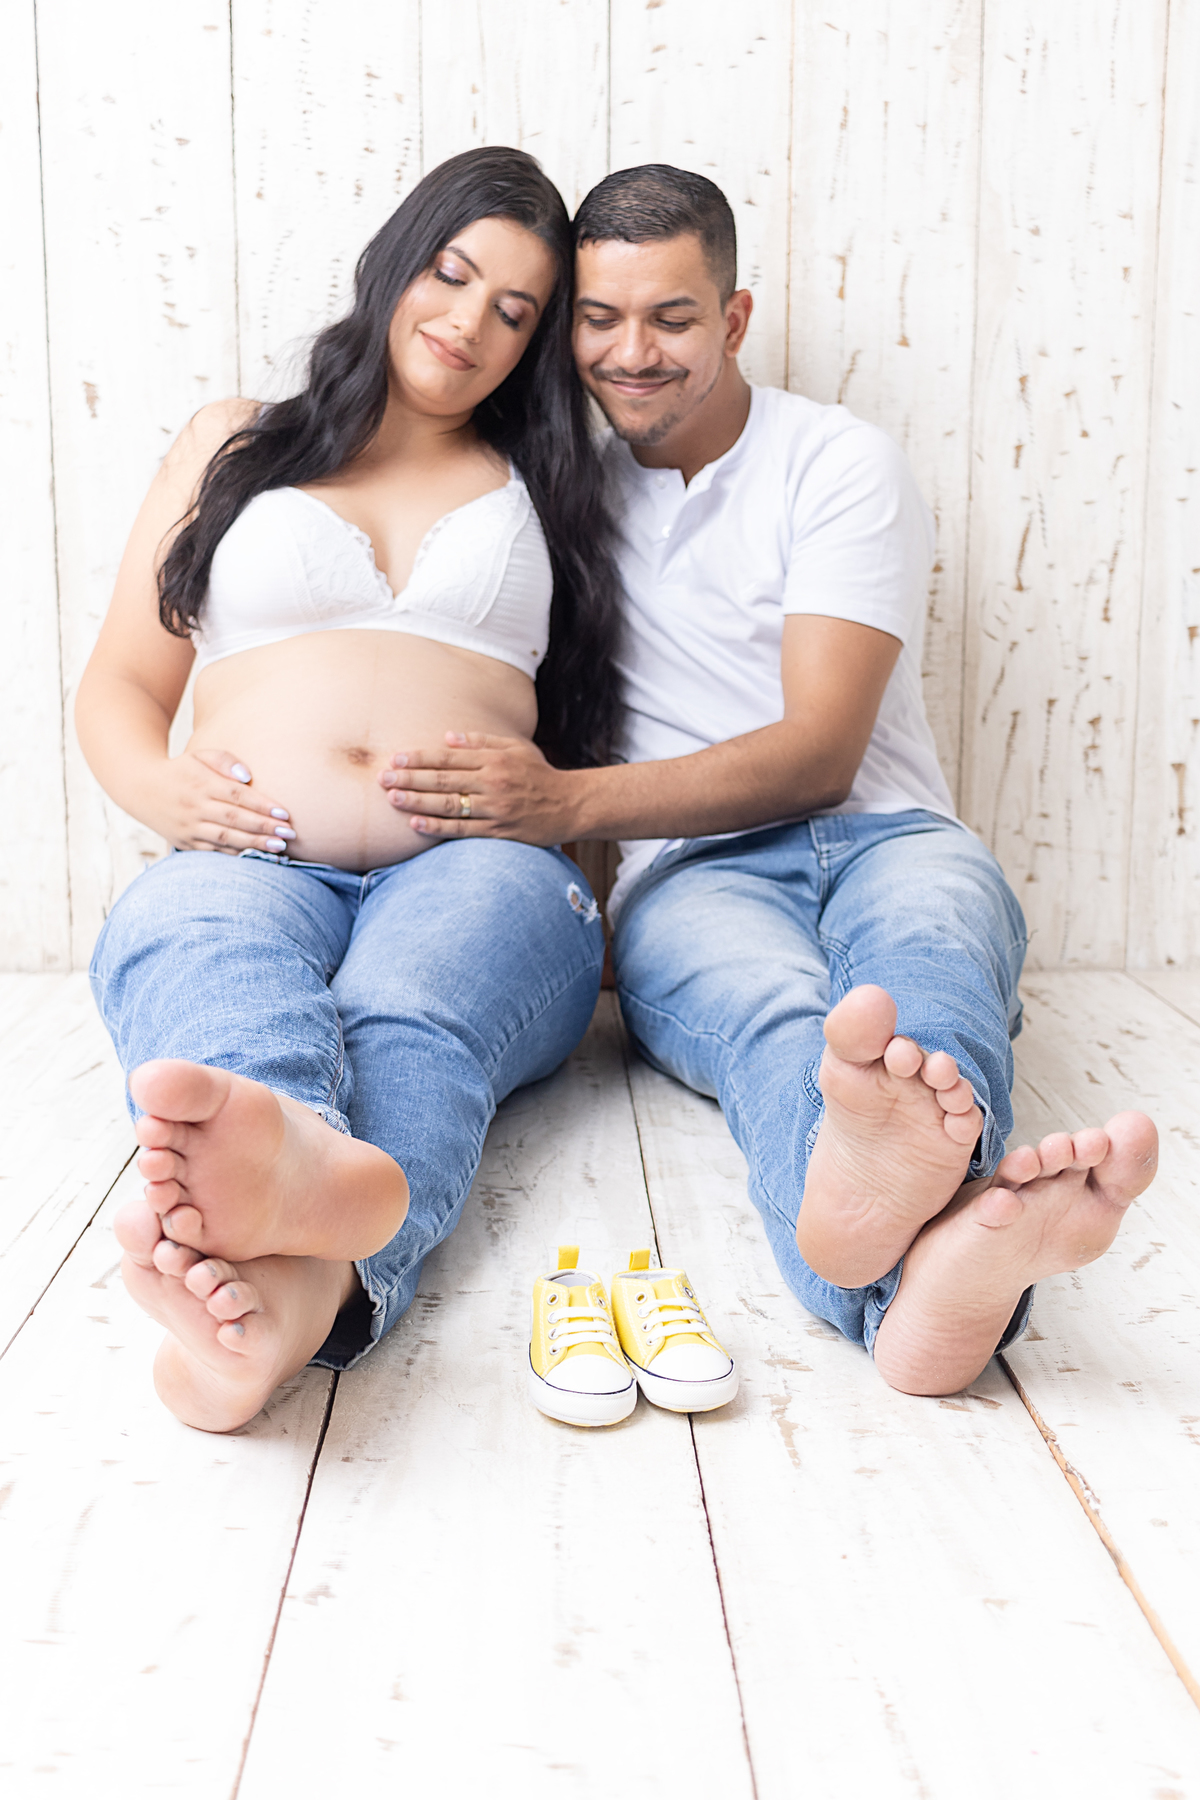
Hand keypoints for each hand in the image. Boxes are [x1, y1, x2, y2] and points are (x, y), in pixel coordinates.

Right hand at [147, 748, 295, 853]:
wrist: (141, 788)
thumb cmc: (181, 770)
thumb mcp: (199, 755)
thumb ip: (225, 760)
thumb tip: (247, 776)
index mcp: (201, 784)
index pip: (237, 796)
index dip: (262, 805)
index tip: (285, 813)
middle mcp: (195, 807)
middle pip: (235, 819)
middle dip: (264, 828)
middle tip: (289, 834)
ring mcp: (189, 827)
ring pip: (226, 838)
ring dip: (254, 845)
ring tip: (279, 848)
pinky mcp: (185, 842)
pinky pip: (213, 851)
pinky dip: (235, 855)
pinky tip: (256, 856)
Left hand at [379, 732, 582, 843]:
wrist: (571, 805)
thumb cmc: (540, 775)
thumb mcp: (516, 749)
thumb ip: (481, 742)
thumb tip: (448, 737)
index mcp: (494, 760)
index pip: (450, 757)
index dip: (421, 757)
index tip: (397, 758)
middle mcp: (493, 782)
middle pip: (444, 779)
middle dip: (410, 778)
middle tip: (383, 778)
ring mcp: (495, 808)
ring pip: (450, 804)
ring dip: (418, 801)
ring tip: (392, 799)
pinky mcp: (499, 831)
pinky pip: (463, 829)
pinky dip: (438, 826)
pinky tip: (417, 824)